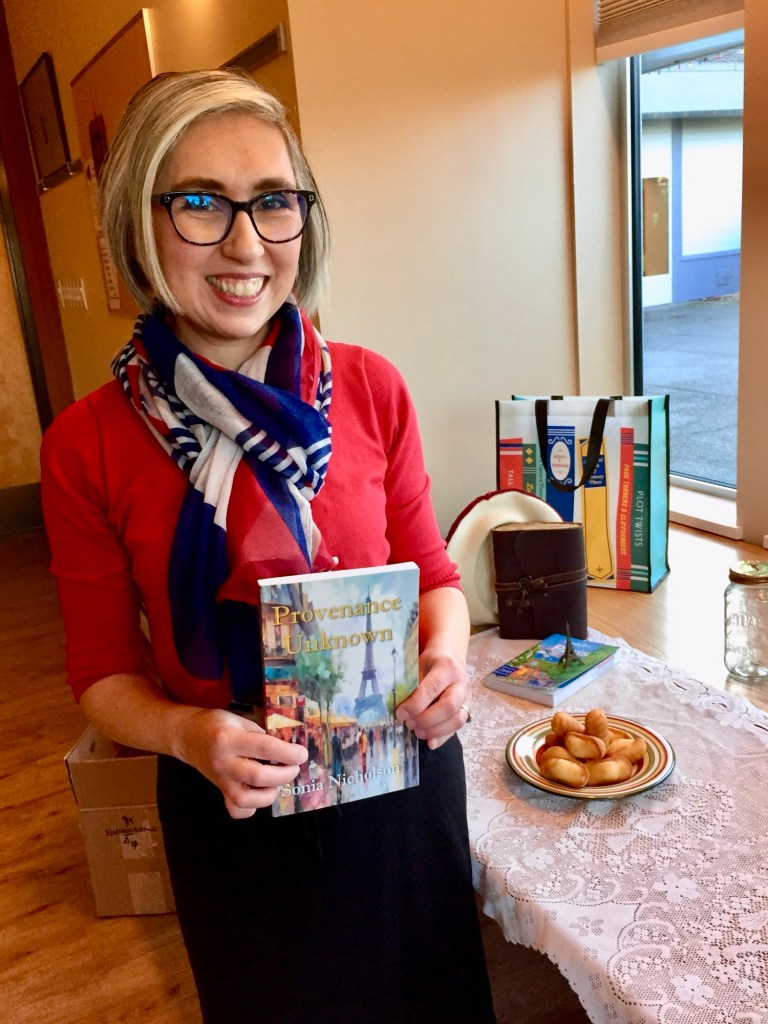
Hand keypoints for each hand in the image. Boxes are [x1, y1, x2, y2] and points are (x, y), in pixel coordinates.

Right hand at [175, 707, 307, 818]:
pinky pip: (236, 810)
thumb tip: (287, 747)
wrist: (188, 736)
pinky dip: (252, 808)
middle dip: (285, 774)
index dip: (288, 752)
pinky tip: (260, 793)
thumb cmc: (217, 724)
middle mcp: (223, 762)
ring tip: (278, 781)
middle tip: (294, 767)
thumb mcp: (240, 720)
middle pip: (259, 777)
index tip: (302, 753)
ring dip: (270, 793)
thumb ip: (261, 734)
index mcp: (229, 739)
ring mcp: (220, 780)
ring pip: (247, 800)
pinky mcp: (220, 792)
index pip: (264, 748)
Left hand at [395, 650, 470, 749]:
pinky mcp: (467, 709)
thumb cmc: (429, 662)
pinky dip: (443, 738)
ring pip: (457, 720)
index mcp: (446, 667)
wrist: (449, 657)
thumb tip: (398, 706)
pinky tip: (430, 743)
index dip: (415, 704)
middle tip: (409, 723)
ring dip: (435, 731)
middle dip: (426, 720)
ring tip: (417, 732)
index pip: (432, 688)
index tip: (400, 713)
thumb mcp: (418, 665)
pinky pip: (457, 728)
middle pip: (448, 707)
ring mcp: (467, 697)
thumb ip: (411, 685)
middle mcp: (461, 683)